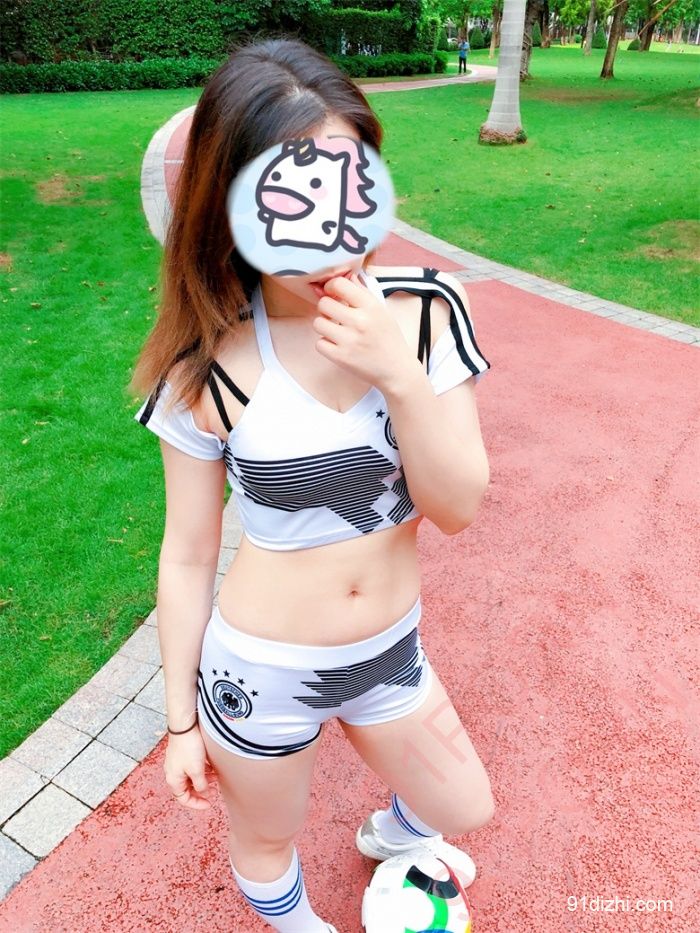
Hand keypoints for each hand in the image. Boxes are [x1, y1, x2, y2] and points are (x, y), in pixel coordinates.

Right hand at [164, 727, 216, 809]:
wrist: (185, 726)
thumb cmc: (189, 747)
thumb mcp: (197, 770)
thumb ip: (201, 785)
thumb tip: (204, 793)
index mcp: (173, 780)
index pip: (183, 799)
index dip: (196, 804)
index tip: (209, 804)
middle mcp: (172, 773)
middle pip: (187, 788)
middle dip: (201, 790)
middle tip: (214, 790)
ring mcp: (176, 763)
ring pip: (190, 777)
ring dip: (203, 779)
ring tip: (215, 776)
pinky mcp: (181, 754)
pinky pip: (191, 767)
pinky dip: (201, 770)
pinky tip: (210, 766)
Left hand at [313, 273, 421, 395]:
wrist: (396, 370)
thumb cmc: (388, 338)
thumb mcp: (381, 311)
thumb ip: (362, 292)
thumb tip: (344, 275)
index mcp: (371, 306)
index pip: (339, 284)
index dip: (331, 288)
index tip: (334, 294)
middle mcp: (360, 321)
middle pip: (324, 303)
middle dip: (326, 308)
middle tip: (335, 315)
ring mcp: (349, 340)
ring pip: (318, 323)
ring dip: (324, 326)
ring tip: (336, 331)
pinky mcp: (341, 358)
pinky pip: (319, 344)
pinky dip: (326, 344)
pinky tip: (337, 345)